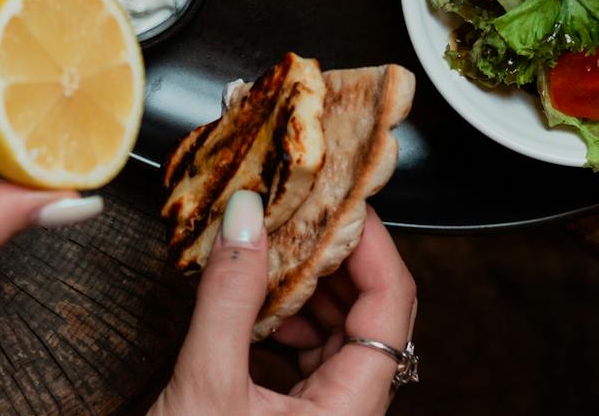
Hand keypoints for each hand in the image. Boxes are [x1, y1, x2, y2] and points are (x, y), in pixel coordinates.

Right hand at [151, 193, 415, 415]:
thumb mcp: (205, 384)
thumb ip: (230, 297)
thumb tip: (247, 219)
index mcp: (350, 413)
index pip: (393, 306)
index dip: (374, 246)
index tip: (342, 202)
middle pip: (372, 317)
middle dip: (336, 261)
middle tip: (299, 216)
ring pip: (342, 338)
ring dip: (311, 291)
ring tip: (271, 258)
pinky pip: (314, 360)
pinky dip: (290, 323)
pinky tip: (257, 308)